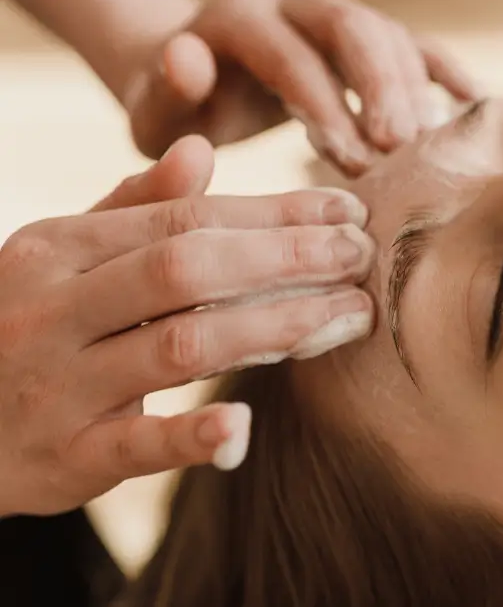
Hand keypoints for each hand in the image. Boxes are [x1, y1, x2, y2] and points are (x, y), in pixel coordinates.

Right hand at [0, 136, 375, 516]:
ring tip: (349, 317)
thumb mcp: (59, 259)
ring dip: (275, 328)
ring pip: (180, 345)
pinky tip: (245, 425)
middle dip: (287, 258)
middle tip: (362, 257)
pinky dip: (191, 436)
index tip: (346, 212)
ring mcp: (56, 385)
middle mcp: (54, 308)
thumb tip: (200, 150)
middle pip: (189, 269)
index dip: (274, 214)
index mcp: (58, 249)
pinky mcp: (63, 459)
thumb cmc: (23, 329)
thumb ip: (129, 208)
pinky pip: (135, 445)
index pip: (185, 218)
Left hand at [123, 0, 478, 176]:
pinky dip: (444, 71)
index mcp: (238, 18)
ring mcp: (333, 19)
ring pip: (386, 33)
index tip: (352, 159)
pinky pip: (414, 45)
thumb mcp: (156, 109)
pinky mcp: (364, 41)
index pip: (289, 53)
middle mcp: (291, 4)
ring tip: (428, 144)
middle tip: (401, 144)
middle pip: (349, 26)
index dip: (324, 102)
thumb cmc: (179, 112)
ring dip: (412, 87)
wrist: (198, 83)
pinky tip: (473, 104)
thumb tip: (189, 58)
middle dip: (379, 84)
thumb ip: (166, 89)